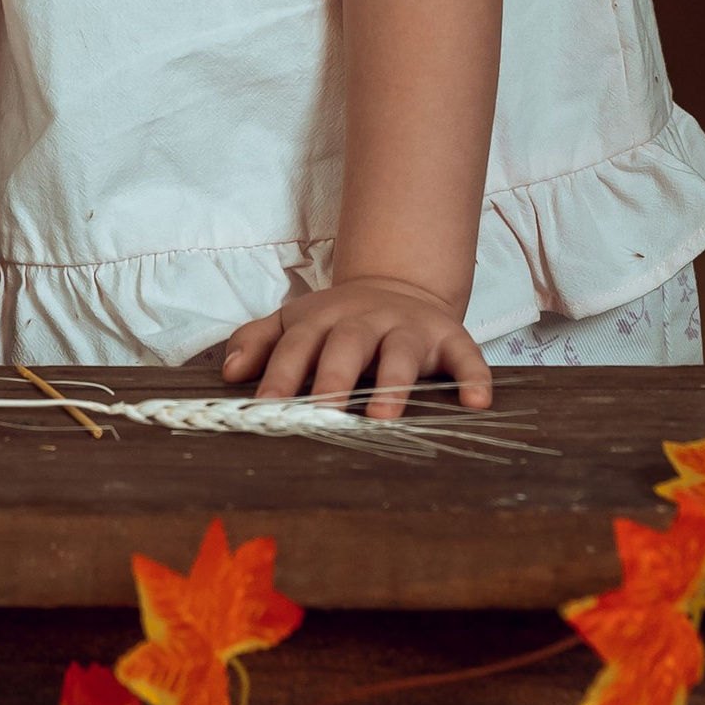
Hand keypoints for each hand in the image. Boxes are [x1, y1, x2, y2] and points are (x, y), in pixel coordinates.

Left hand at [223, 275, 490, 419]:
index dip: (279, 375)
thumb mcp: (294, 322)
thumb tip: (228, 372)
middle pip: (347, 346)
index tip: (264, 409)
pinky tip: (477, 402)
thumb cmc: (337, 322)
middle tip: (323, 414)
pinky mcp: (450, 338)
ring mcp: (409, 328)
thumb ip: (258, 341)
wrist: (398, 287)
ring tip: (384, 417)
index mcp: (323, 319)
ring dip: (394, 383)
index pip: (296, 345)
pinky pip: (466, 356)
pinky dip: (473, 376)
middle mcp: (366, 321)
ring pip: (402, 353)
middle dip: (334, 379)